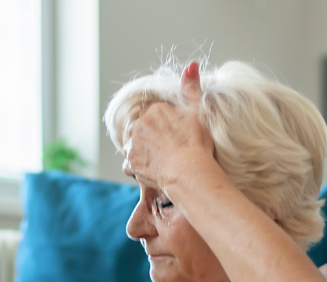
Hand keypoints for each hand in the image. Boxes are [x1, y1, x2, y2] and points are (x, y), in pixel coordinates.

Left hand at [123, 60, 213, 192]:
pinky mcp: (130, 162)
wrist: (190, 172)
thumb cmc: (196, 143)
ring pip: (133, 145)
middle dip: (149, 138)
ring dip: (140, 151)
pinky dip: (136, 167)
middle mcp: (140, 124)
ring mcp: (133, 143)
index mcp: (155, 110)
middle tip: (166, 150)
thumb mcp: (198, 111)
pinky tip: (148, 170)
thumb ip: (192, 88)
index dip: (163, 127)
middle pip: (141, 129)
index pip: (154, 116)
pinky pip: (128, 165)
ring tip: (158, 161)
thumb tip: (191, 65)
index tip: (173, 136)